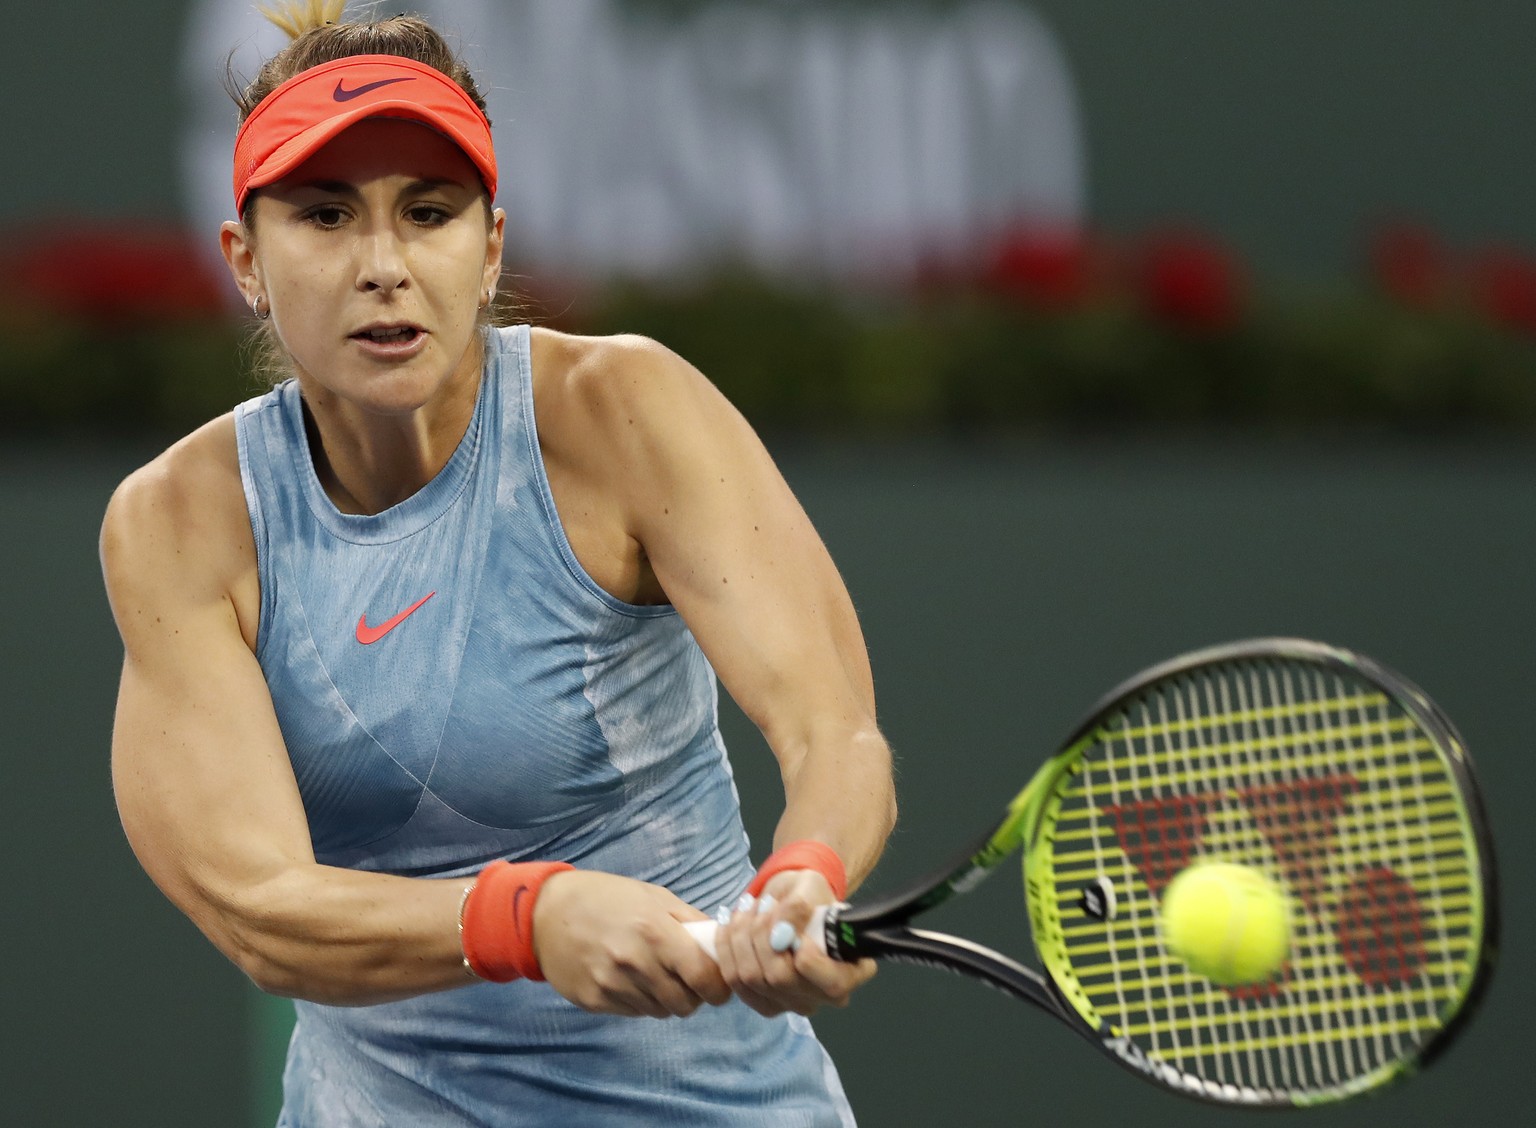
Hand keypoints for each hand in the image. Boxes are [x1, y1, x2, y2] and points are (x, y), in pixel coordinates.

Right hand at [533, 871, 731, 1016]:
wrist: (545, 912)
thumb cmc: (606, 898)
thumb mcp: (653, 896)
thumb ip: (690, 921)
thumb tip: (721, 944)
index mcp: (655, 932)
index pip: (704, 977)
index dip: (718, 986)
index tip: (718, 985)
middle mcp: (635, 962)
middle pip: (685, 1003)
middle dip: (693, 995)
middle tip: (686, 980)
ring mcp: (613, 985)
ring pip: (660, 1011)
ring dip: (665, 998)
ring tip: (653, 974)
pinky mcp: (594, 1001)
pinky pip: (633, 1012)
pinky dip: (639, 1001)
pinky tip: (628, 978)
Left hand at [712, 869, 876, 1016]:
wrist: (791, 900)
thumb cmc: (809, 894)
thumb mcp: (810, 887)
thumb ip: (799, 908)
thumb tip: (780, 933)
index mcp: (851, 972)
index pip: (832, 984)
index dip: (809, 959)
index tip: (795, 928)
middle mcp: (822, 996)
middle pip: (781, 979)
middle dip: (763, 935)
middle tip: (763, 903)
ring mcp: (790, 1003)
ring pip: (751, 978)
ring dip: (742, 936)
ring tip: (748, 907)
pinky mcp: (761, 1001)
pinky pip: (733, 980)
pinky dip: (727, 948)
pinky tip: (731, 923)